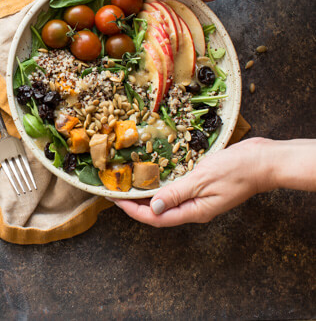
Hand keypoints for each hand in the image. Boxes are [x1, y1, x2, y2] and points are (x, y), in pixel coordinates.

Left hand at [110, 138, 274, 226]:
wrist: (264, 161)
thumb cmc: (237, 170)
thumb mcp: (202, 180)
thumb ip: (176, 194)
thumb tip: (152, 208)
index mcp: (194, 211)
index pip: (155, 218)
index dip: (133, 210)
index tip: (115, 200)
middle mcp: (194, 209)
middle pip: (158, 212)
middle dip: (136, 204)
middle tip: (116, 191)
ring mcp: (199, 199)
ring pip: (166, 201)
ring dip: (147, 195)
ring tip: (129, 185)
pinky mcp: (202, 187)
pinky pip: (176, 191)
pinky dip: (161, 186)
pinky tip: (153, 177)